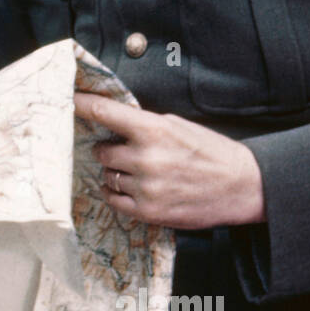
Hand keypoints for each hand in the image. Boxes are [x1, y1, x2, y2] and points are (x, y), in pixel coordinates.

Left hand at [74, 92, 265, 229]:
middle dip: (109, 149)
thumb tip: (112, 121)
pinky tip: (131, 188)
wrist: (241, 186)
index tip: (67, 99)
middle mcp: (145, 158)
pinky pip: (113, 200)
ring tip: (139, 171)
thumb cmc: (211, 152)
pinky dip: (116, 193)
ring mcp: (145, 187)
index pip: (104, 112)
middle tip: (126, 151)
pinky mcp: (147, 211)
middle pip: (101, 150)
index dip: (82, 104)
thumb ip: (144, 125)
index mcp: (153, 130)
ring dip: (116, 172)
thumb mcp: (178, 126)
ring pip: (107, 175)